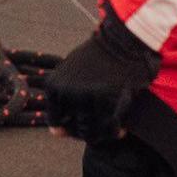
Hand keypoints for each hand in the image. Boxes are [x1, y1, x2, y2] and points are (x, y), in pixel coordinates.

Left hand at [42, 3, 160, 141]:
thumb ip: (61, 101)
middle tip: (100, 129)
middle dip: (88, 133)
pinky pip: (110, 129)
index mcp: (53, 86)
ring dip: (102, 135)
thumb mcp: (69, 72)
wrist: (122, 41)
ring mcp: (86, 98)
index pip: (56, 122)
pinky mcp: (108, 100)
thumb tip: (55, 133)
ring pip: (92, 133)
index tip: (83, 125)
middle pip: (75, 130)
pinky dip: (116, 132)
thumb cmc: (97, 56)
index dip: (71, 128)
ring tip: (111, 129)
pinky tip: (121, 129)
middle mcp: (66, 93)